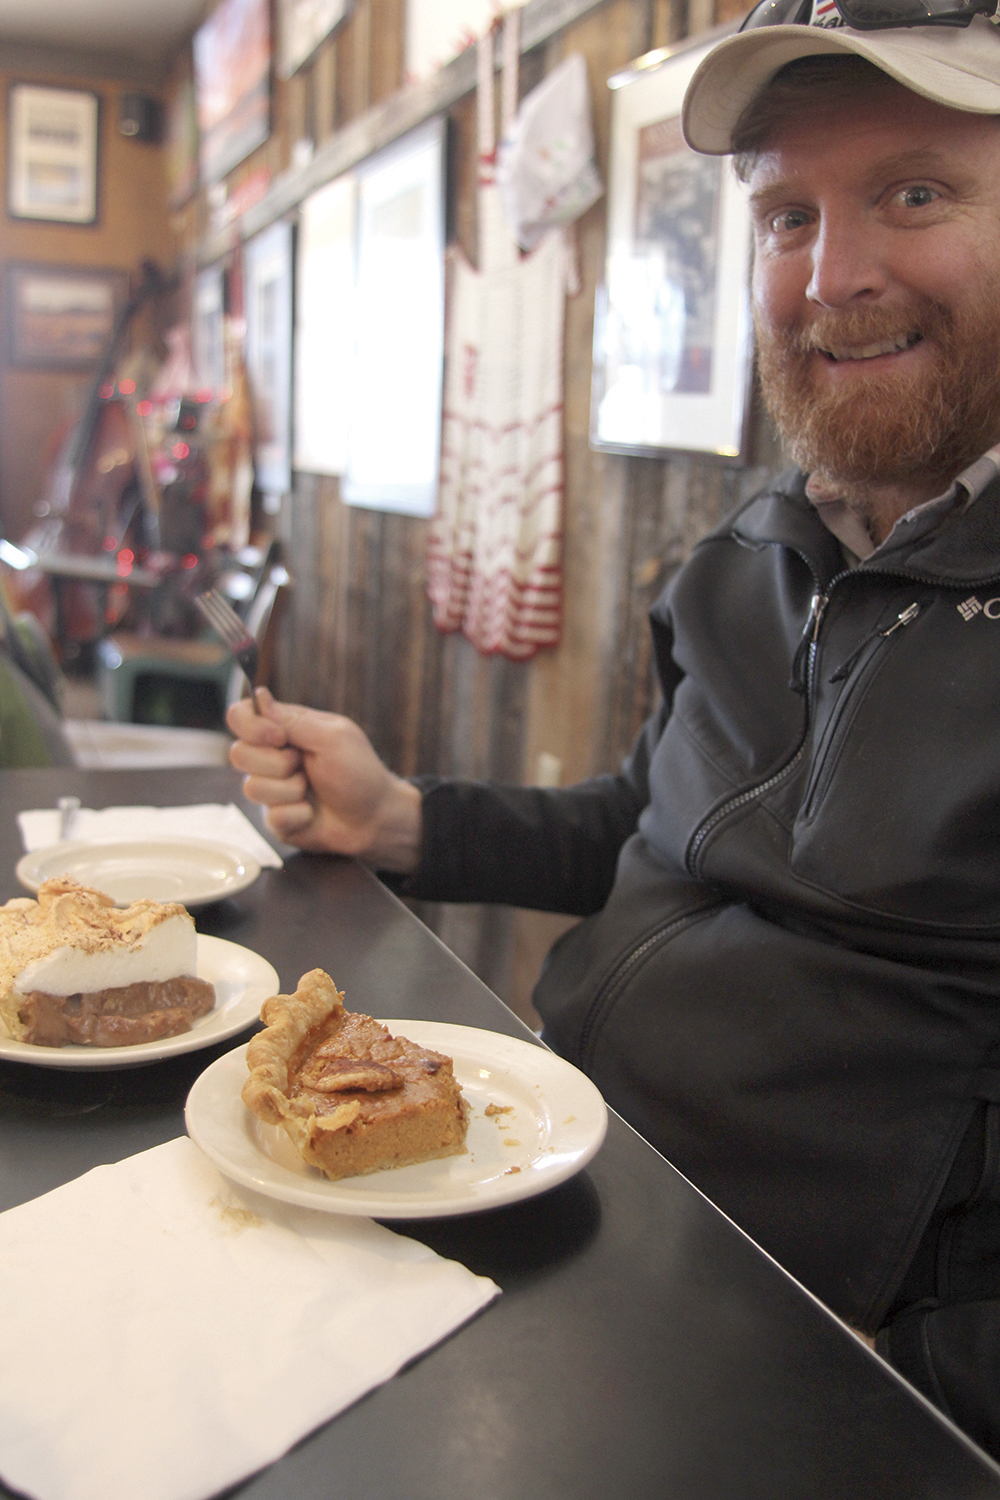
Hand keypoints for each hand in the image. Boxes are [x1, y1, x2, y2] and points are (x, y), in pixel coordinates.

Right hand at [226, 688, 421, 870]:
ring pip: (252, 788)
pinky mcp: (275, 818)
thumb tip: (259, 696)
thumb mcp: (332, 738)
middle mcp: (272, 757)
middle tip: (305, 766)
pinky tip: (312, 812)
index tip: (279, 738)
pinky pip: (270, 816)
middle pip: (239, 754)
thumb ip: (293, 720)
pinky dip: (298, 814)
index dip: (251, 726)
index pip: (240, 716)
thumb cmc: (360, 772)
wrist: (374, 818)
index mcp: (284, 730)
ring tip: (312, 790)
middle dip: (277, 763)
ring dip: (290, 790)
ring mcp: (272, 789)